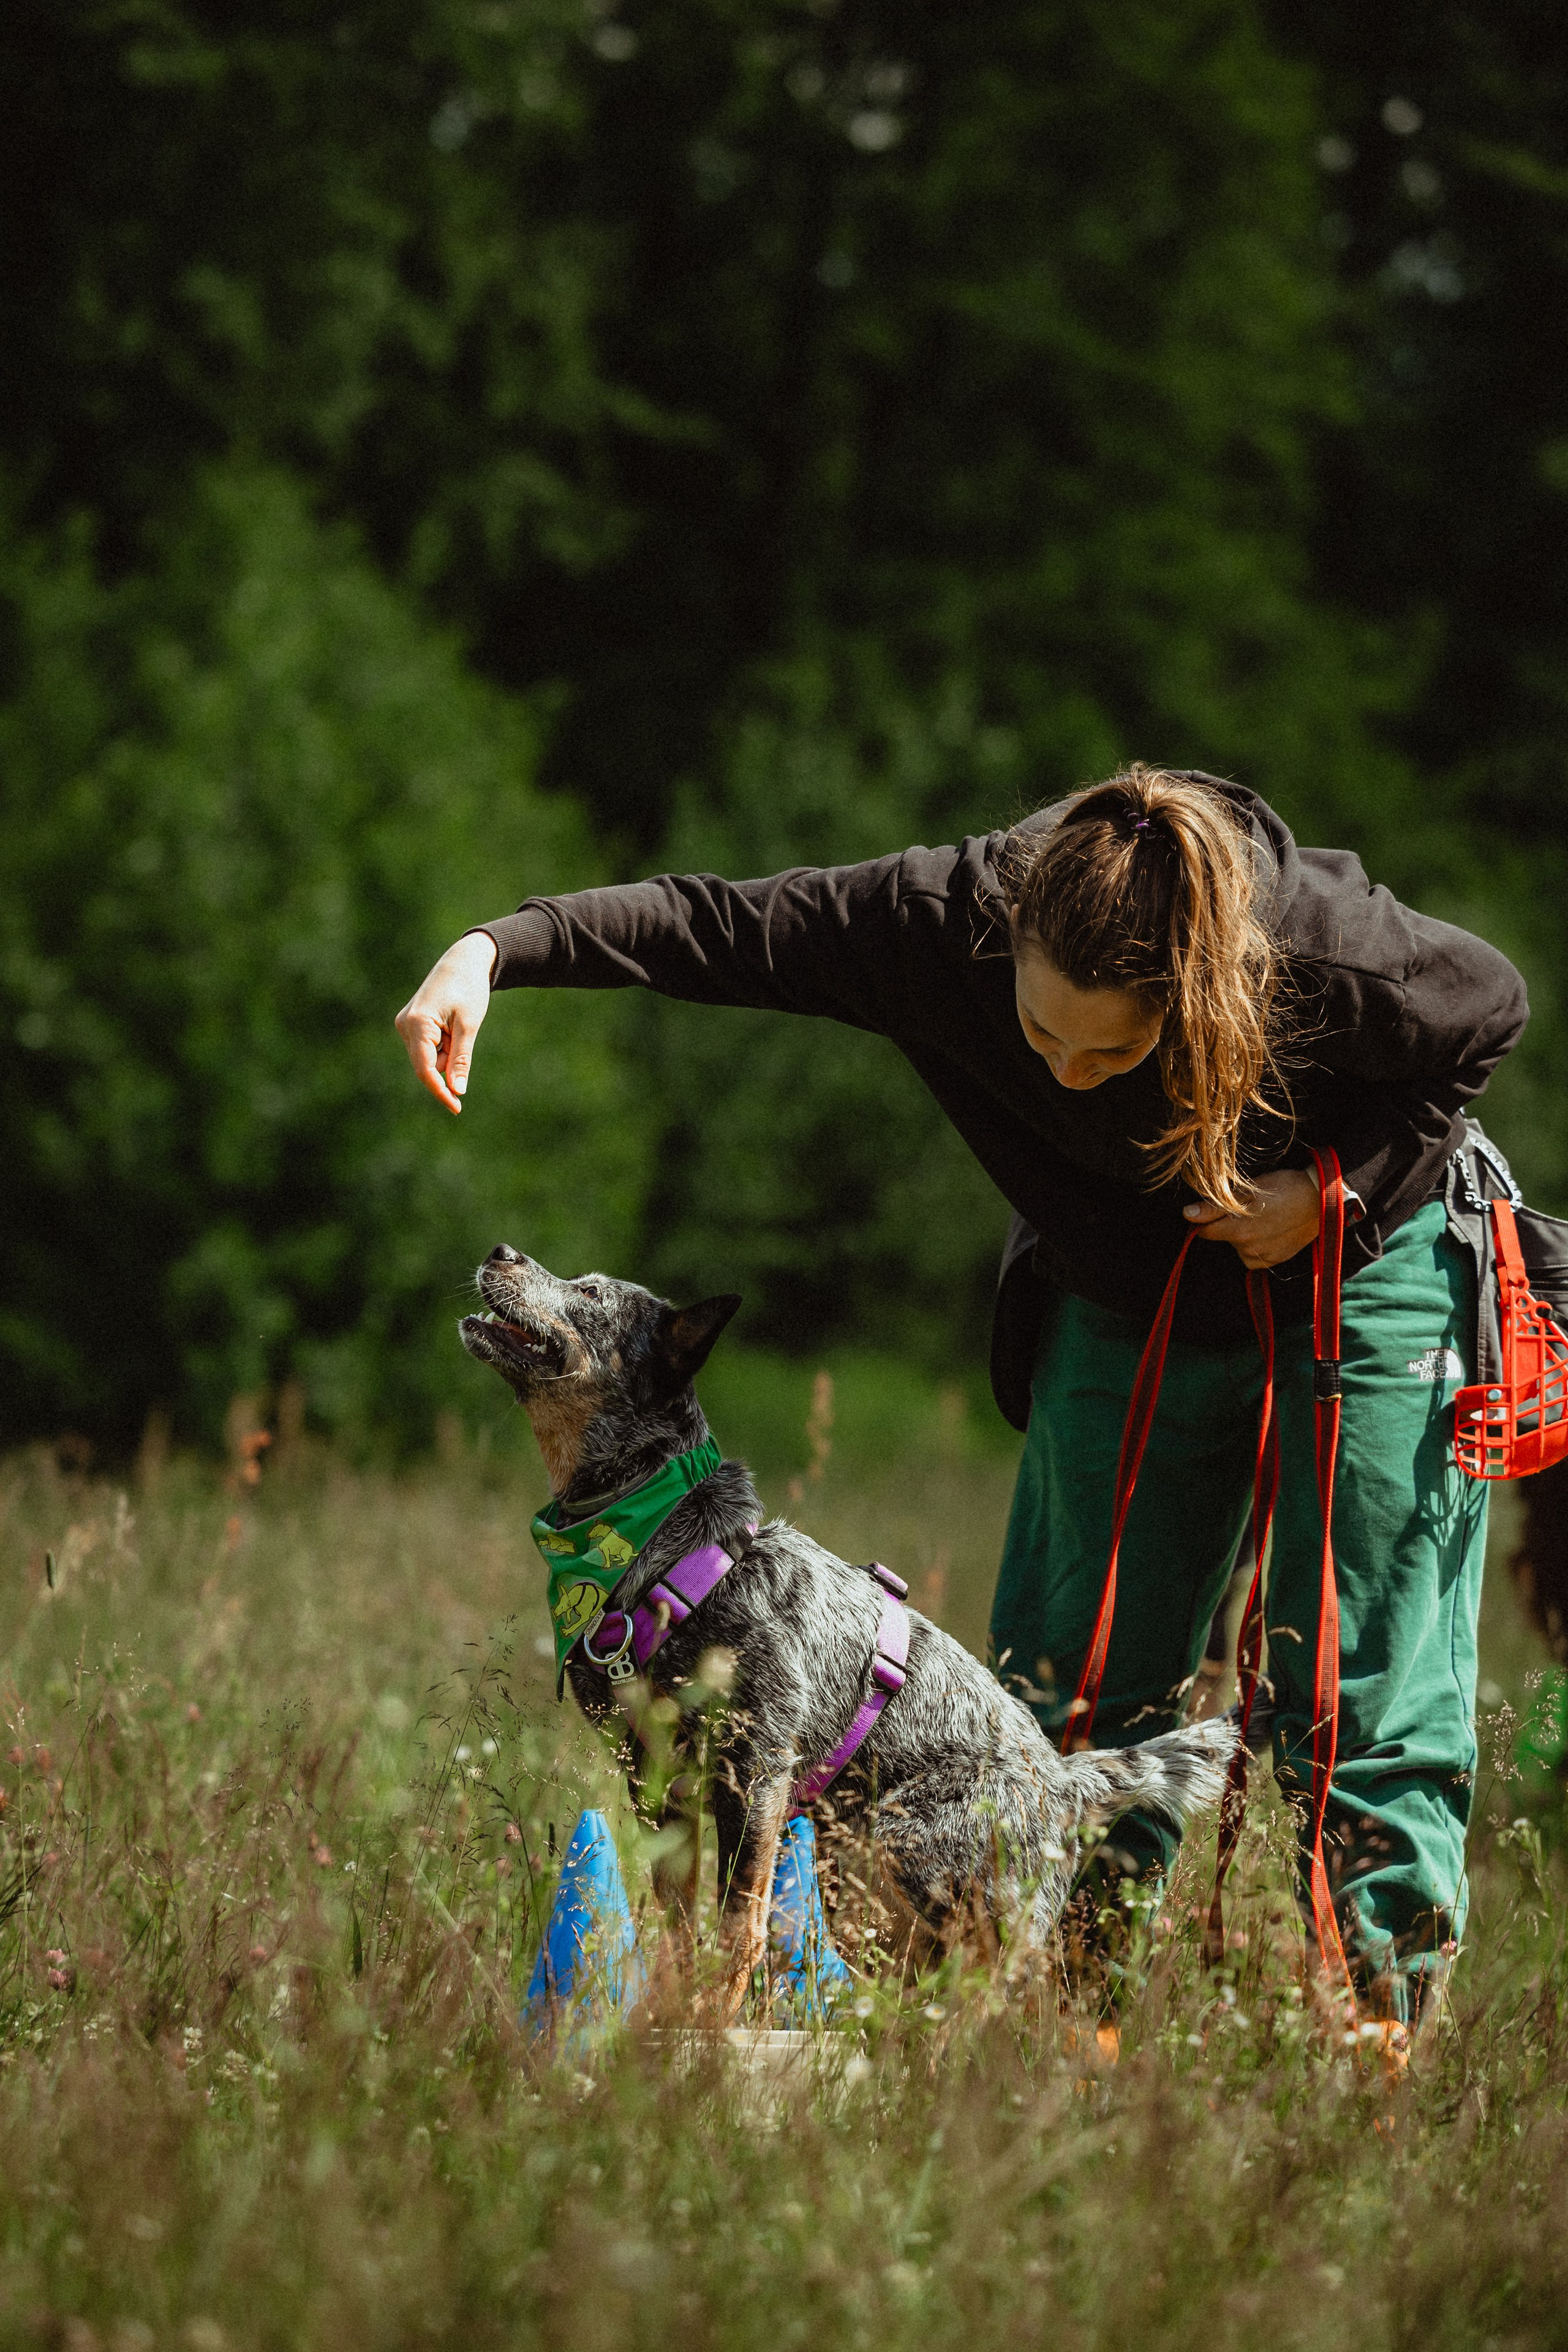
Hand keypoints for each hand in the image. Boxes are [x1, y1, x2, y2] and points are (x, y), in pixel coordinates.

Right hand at [395, 931, 497, 1113]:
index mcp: (417, 1023)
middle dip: (448, 1064)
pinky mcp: (411, 1024)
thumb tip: (457, 1091)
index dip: (440, 1091)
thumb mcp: (469, 1025)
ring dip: (447, 1053)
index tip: (456, 1107)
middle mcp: (405, 1025)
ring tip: (458, 1026)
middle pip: (426, 1065)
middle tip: (464, 1036)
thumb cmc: (469, 989)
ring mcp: (405, 1024)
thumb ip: (461, 1058)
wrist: (463, 962)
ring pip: (428, 1058)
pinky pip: (427, 1048)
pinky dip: (444, 1046)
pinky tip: (451, 1026)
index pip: (425, 1069)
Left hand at [1183, 1168, 1319, 1269]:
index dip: (1206, 1219)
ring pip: (1240, 1247)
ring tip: (1263, 1216)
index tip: (1214, 1209)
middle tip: (1248, 1206)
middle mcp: (1247, 1249)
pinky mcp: (1277, 1260)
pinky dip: (1258, 1245)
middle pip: (1224, 1237)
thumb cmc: (1283, 1189)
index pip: (1205, 1232)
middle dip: (1229, 1224)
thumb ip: (1214, 1207)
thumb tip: (1187, 1214)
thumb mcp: (1246, 1192)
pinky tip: (1270, 1229)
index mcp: (1237, 1231)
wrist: (1321, 1199)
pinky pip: (1256, 1256)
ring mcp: (1263, 1257)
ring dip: (1244, 1235)